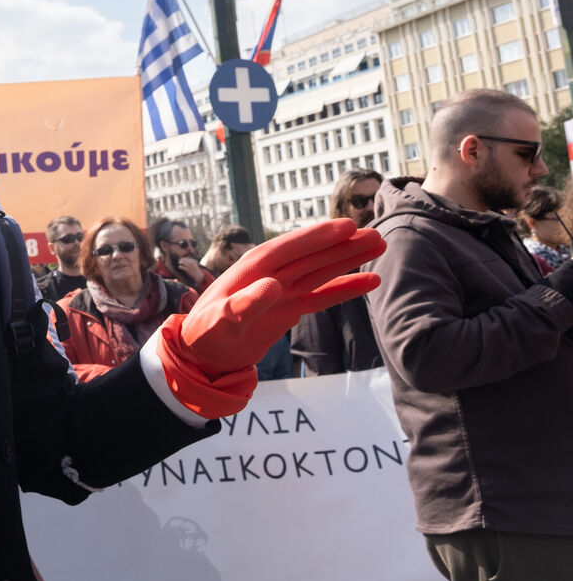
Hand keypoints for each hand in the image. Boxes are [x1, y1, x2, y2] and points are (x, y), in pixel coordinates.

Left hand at [156, 219, 384, 417]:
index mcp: (252, 270)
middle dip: (341, 244)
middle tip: (374, 233)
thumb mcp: (221, 322)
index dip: (316, 237)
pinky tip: (370, 280)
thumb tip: (272, 285)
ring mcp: (283, 290)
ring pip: (321, 270)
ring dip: (348, 258)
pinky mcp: (290, 308)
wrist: (203, 354)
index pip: (289, 248)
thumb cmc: (206, 334)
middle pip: (312, 255)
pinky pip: (323, 295)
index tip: (345, 226)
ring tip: (377, 243)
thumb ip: (245, 305)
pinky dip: (345, 288)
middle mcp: (270, 274)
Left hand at [174, 256, 206, 287]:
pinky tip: (179, 267)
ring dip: (180, 262)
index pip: (187, 258)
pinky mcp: (188, 270)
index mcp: (194, 261)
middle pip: (185, 260)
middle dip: (181, 260)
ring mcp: (190, 267)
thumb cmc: (195, 270)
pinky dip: (180, 267)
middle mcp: (192, 264)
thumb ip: (191, 262)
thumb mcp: (194, 264)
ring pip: (184, 263)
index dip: (183, 258)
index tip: (181, 259)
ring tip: (179, 263)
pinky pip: (183, 268)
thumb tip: (185, 259)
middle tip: (179, 261)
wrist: (198, 276)